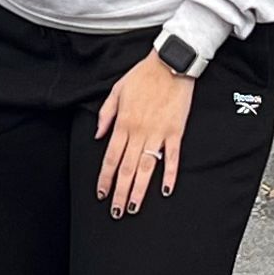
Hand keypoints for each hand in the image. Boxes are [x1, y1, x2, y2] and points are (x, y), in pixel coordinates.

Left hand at [93, 55, 195, 217]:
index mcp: (123, 123)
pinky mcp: (176, 132)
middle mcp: (139, 131)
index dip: (105, 178)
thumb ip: (106, 115)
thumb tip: (97, 135)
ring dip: (139, 190)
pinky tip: (166, 190)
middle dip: (120, 192)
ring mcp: (158, 133)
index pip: (111, 157)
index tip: (101, 193)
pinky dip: (169, 175)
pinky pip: (172, 157)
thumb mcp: (116, 90)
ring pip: (146, 168)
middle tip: (116, 211)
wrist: (171, 64)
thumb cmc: (143, 76)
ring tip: (134, 207)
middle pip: (126, 168)